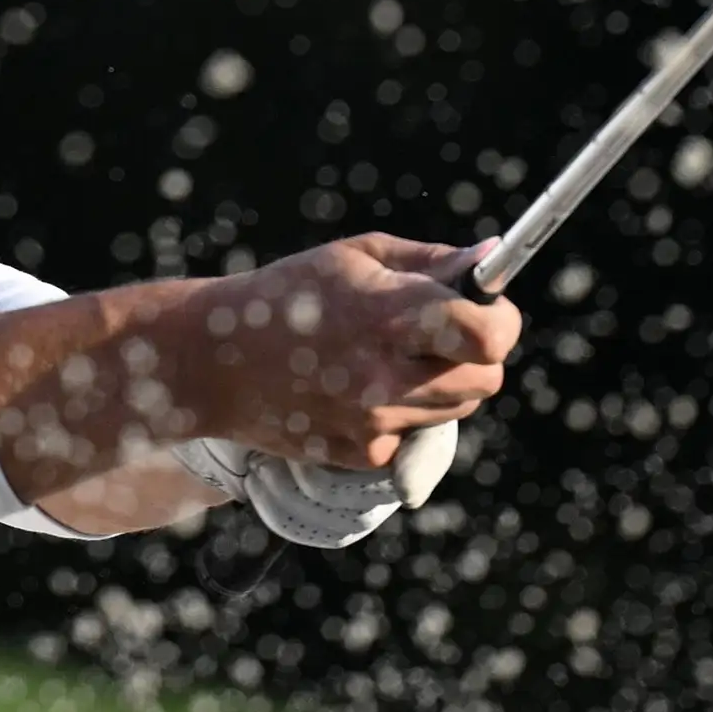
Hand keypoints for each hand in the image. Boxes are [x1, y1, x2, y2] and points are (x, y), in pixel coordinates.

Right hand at [169, 235, 521, 470]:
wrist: (212, 362)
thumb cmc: (288, 294)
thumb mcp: (357, 256)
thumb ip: (430, 261)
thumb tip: (492, 260)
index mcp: (387, 316)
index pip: (487, 335)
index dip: (500, 322)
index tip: (490, 311)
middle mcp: (384, 375)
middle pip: (485, 380)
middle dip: (477, 355)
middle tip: (446, 335)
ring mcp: (371, 422)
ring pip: (454, 410)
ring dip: (441, 385)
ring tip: (389, 358)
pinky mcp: (358, 454)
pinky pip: (410, 437)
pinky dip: (399, 417)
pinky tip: (355, 390)